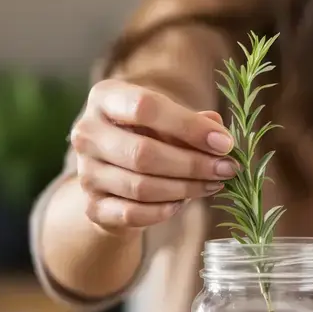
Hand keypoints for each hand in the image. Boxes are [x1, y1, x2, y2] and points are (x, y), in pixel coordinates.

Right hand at [69, 78, 238, 233]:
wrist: (111, 177)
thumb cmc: (145, 137)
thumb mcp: (166, 121)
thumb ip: (192, 123)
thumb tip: (220, 133)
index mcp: (104, 98)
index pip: (146, 107)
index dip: (189, 126)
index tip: (224, 143)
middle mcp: (86, 133)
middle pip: (143, 153)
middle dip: (192, 164)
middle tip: (226, 169)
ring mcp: (86, 173)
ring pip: (141, 187)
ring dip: (185, 188)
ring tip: (213, 184)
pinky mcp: (92, 207)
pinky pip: (133, 213)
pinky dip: (164, 210)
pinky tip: (183, 202)